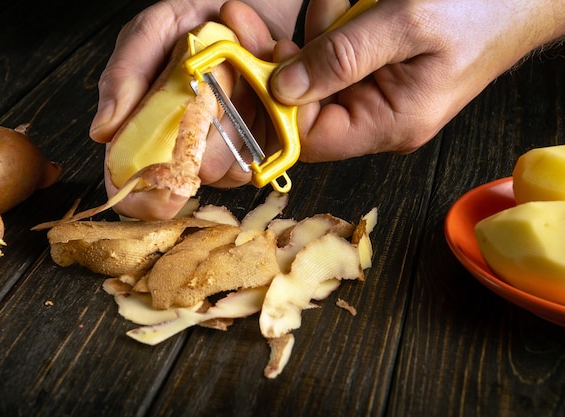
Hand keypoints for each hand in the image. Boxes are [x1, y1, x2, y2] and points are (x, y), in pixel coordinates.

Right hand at [88, 0, 301, 218]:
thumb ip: (126, 73)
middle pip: (191, 177)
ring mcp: (226, 145)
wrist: (257, 1)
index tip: (165, 187)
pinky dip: (269, 112)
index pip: (132, 183)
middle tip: (212, 83)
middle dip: (205, 134)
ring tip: (241, 69)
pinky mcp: (263, 140)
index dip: (143, 197)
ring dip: (239, 115)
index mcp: (149, 125)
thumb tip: (102, 130)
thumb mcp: (155, 30)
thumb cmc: (200, 14)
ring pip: (232, 169)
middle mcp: (186, 143)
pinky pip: (268, 152)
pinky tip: (262, 78)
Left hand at [270, 0, 564, 160]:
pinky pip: (336, 50)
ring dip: (321, 26)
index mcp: (389, 123)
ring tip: (356, 1)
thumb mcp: (406, 26)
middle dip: (289, 54)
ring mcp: (376, 92)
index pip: (309, 136)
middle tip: (251, 18)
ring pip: (316, 69)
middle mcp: (378, 116)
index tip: (255, 58)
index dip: (274, 103)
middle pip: (304, 101)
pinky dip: (336, 19)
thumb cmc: (479, 9)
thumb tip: (283, 89)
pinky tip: (359, 1)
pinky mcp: (377, 68)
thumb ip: (341, 58)